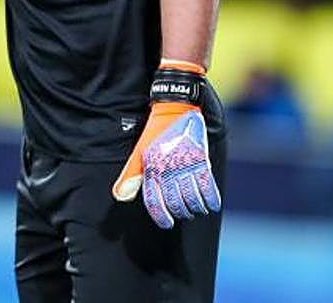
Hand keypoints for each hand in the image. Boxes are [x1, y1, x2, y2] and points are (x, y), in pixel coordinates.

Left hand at [112, 92, 220, 228]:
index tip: (167, 223)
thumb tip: (120, 197)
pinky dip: (211, 199)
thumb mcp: (140, 153)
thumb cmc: (156, 133)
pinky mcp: (201, 160)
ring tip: (196, 210)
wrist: (175, 108)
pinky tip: (212, 205)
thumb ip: (132, 176)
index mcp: (151, 168)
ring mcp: (185, 165)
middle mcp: (168, 169)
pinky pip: (208, 186)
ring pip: (193, 198)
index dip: (161, 216)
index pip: (154, 201)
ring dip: (196, 208)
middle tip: (183, 214)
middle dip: (180, 213)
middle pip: (176, 202)